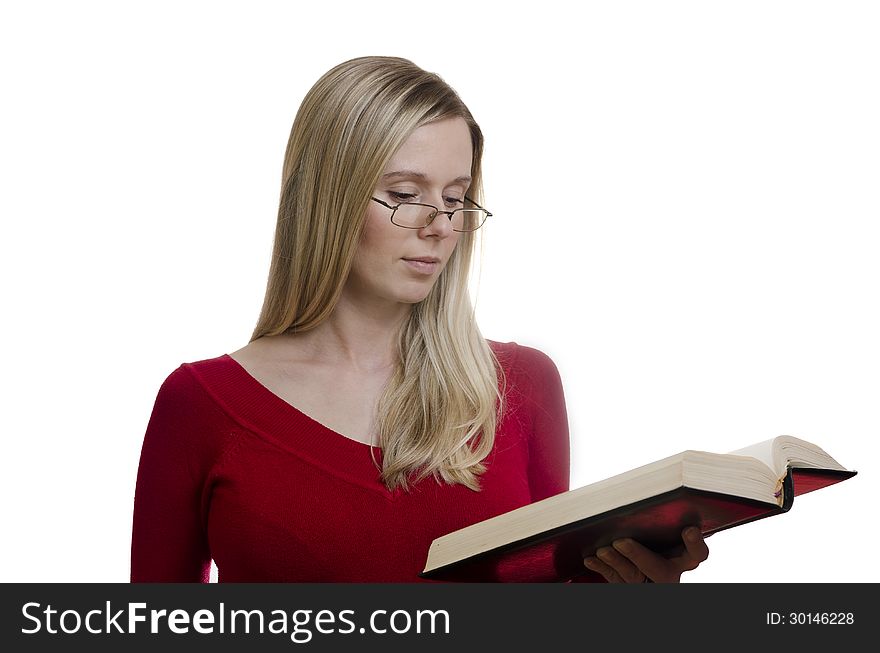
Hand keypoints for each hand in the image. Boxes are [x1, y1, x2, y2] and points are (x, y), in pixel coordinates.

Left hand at [582, 526, 708, 582]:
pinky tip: (590, 559)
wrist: (642, 569)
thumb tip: (641, 490)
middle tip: (620, 541)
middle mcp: (669, 572)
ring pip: (633, 577)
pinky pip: (615, 580)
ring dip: (616, 562)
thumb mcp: (659, 529)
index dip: (695, 543)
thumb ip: (657, 518)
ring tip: (602, 550)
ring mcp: (648, 582)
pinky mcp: (629, 587)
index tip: (689, 529)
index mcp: (682, 557)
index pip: (697, 554)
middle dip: (638, 555)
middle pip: (660, 570)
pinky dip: (602, 568)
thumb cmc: (651, 536)